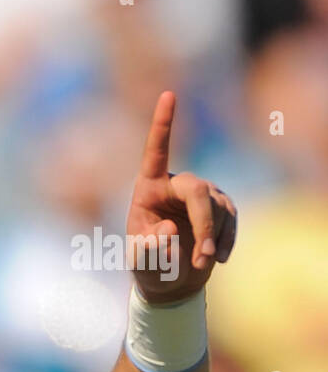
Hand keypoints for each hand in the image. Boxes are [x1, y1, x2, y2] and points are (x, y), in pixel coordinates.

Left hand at [125, 91, 236, 302]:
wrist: (169, 277)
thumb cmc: (148, 263)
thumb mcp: (141, 260)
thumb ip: (148, 248)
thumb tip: (167, 228)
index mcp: (148, 187)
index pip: (155, 152)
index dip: (163, 124)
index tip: (169, 94)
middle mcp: (176, 184)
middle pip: (198, 192)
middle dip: (203, 224)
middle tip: (202, 257)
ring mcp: (202, 192)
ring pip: (217, 210)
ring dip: (211, 240)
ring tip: (199, 264)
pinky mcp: (221, 205)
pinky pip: (230, 219)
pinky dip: (225, 242)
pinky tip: (218, 259)